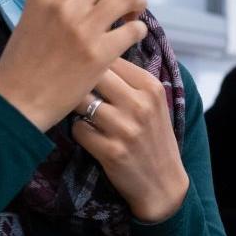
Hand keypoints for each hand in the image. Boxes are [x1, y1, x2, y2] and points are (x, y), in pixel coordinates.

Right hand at [0, 0, 147, 131]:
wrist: (17, 101)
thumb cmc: (23, 63)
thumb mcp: (33, 17)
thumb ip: (60, 1)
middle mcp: (65, 3)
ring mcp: (83, 27)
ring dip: (138, 3)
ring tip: (134, 17)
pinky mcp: (99, 52)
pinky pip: (135, 29)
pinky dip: (138, 31)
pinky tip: (131, 38)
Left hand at [71, 58, 189, 222]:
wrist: (163, 183)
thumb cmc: (154, 138)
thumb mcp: (154, 103)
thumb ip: (131, 79)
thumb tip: (97, 51)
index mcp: (151, 87)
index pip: (111, 58)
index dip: (92, 61)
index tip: (83, 67)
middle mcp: (140, 105)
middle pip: (93, 75)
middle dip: (79, 80)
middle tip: (73, 88)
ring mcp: (126, 129)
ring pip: (82, 101)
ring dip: (76, 107)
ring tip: (82, 113)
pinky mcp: (112, 151)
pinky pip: (78, 129)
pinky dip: (79, 131)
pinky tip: (88, 135)